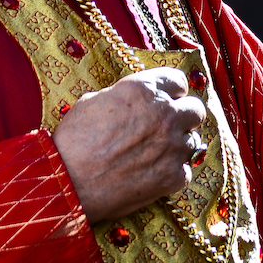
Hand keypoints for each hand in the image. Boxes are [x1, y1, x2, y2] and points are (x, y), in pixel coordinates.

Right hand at [53, 68, 206, 223]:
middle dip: (183, 116)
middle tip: (166, 126)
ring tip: (154, 153)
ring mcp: (172, 146)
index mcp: (145, 90)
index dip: (171, 91)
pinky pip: (184, 170)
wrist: (67, 180)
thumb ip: (123, 96)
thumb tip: (133, 101)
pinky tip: (152, 174)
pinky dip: (171, 172)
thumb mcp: (93, 101)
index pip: (179, 81)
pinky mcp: (173, 177)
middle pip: (195, 109)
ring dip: (177, 145)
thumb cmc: (73, 141)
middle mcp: (165, 115)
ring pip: (193, 140)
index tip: (165, 100)